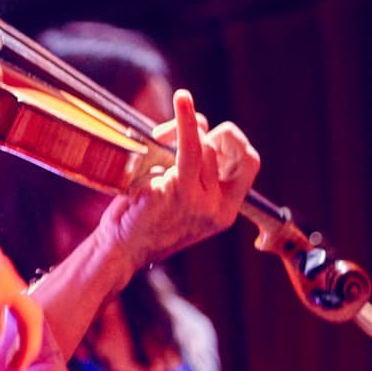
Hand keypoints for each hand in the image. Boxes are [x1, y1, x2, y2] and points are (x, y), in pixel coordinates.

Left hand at [102, 89, 258, 271]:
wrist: (121, 248)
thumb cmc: (151, 220)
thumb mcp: (190, 203)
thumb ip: (203, 174)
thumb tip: (201, 127)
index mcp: (225, 210)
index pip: (250, 163)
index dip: (235, 140)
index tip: (211, 133)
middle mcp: (215, 207)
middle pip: (217, 147)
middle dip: (197, 127)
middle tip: (173, 132)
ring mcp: (193, 201)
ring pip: (199, 146)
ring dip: (177, 130)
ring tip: (158, 137)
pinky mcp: (169, 194)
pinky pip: (175, 152)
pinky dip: (172, 130)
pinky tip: (168, 121)